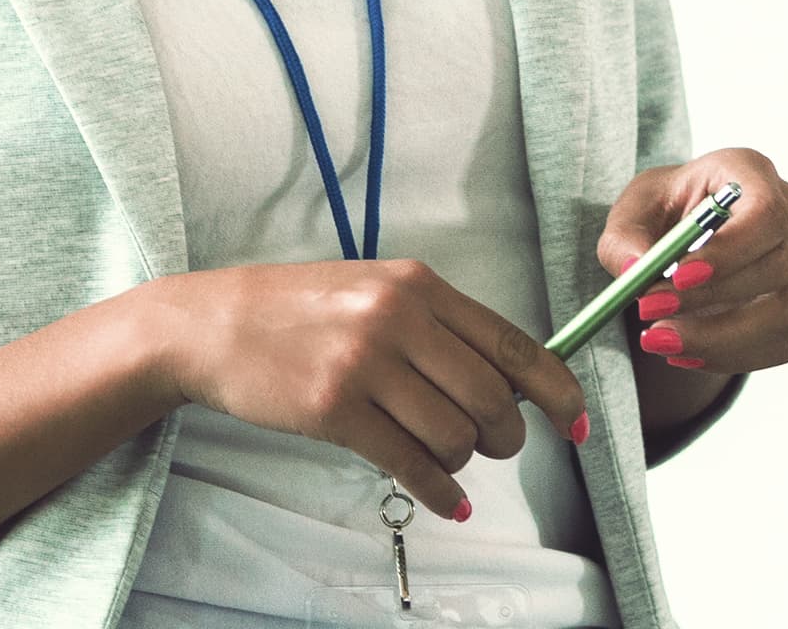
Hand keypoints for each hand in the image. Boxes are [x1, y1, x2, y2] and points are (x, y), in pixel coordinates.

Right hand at [136, 260, 588, 517]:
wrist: (211, 324)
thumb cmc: (297, 310)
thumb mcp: (375, 291)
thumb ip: (439, 326)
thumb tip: (510, 381)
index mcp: (418, 285)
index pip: (515, 343)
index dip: (557, 391)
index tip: (577, 422)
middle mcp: (398, 318)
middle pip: (493, 398)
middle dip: (507, 436)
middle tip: (494, 447)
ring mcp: (365, 364)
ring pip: (455, 435)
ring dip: (463, 461)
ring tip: (445, 459)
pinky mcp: (334, 409)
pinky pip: (410, 464)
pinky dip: (439, 492)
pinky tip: (447, 501)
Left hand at [596, 147, 787, 375]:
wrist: (684, 241)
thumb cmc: (663, 216)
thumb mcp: (631, 215)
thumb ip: (625, 240)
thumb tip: (635, 269)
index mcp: (750, 172)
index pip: (765, 212)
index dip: (730, 252)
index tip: (678, 279)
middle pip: (777, 265)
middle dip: (712, 300)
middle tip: (651, 314)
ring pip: (787, 312)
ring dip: (722, 339)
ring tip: (661, 340)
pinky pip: (786, 342)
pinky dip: (733, 356)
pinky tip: (686, 353)